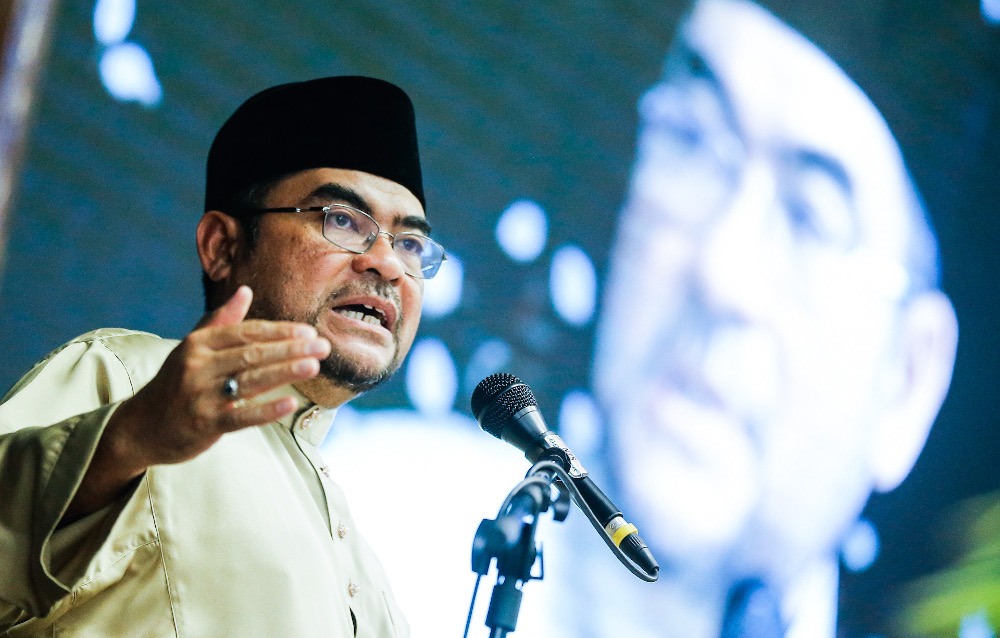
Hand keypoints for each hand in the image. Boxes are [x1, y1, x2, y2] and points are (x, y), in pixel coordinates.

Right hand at [66, 286, 330, 519]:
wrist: (141, 426)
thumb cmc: (175, 383)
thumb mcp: (192, 348)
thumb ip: (220, 320)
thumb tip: (246, 290)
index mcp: (198, 344)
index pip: (245, 332)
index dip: (279, 331)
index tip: (308, 331)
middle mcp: (198, 366)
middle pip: (252, 353)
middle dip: (291, 349)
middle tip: (323, 346)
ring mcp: (201, 396)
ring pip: (250, 380)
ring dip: (285, 372)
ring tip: (313, 366)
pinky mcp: (205, 424)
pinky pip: (241, 416)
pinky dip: (267, 410)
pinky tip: (291, 403)